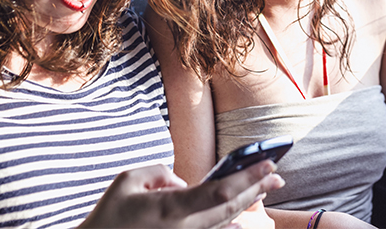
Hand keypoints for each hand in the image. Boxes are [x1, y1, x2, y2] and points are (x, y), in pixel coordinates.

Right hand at [80, 160, 284, 228]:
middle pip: (230, 208)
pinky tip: (241, 218)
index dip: (248, 177)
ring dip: (248, 203)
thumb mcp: (127, 181)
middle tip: (277, 173)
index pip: (220, 191)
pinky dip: (229, 224)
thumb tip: (182, 183)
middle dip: (257, 189)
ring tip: (266, 187)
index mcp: (171, 209)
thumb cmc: (108, 216)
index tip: (269, 163)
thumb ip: (160, 172)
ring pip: (225, 222)